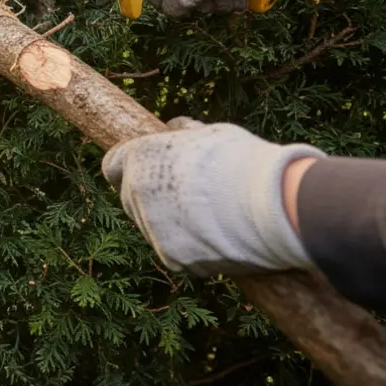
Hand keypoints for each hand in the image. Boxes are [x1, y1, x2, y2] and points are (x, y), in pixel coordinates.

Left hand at [101, 118, 324, 275]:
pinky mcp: (172, 257)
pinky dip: (192, 249)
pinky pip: (175, 253)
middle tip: (187, 197)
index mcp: (140, 157)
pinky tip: (219, 238)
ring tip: (213, 218)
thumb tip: (176, 127)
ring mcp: (151, 227)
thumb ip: (185, 134)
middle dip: (151, 197)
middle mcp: (136, 192)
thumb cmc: (244, 160)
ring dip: (172, 225)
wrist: (273, 202)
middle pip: (131, 198)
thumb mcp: (211, 133)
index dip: (128, 169)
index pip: (112, 165)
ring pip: (152, 228)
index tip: (143, 172)